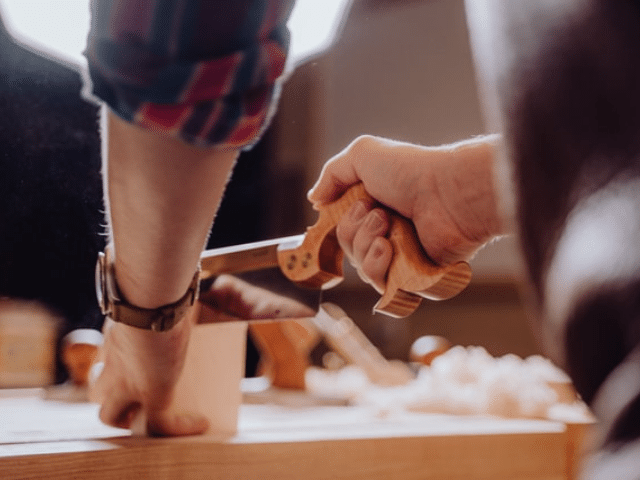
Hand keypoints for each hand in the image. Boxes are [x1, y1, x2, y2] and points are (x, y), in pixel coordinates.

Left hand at [89, 274, 313, 435]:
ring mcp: (129, 380)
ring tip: (154, 414)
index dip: (115, 368)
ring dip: (128, 416)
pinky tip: (200, 423)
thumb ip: (212, 290)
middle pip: (98, 390)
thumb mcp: (184, 288)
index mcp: (119, 335)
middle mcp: (115, 360)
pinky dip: (178, 429)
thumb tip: (256, 286)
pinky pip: (159, 425)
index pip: (107, 359)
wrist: (154, 292)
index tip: (136, 363)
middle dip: (112, 397)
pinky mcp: (151, 392)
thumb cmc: (164, 283)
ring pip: (109, 414)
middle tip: (134, 394)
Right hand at [308, 135, 503, 291]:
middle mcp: (388, 232)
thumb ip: (331, 174)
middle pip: (348, 249)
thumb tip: (314, 200)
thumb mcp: (361, 155)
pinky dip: (379, 267)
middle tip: (380, 212)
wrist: (448, 193)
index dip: (342, 221)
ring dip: (366, 246)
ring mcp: (403, 256)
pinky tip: (390, 248)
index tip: (356, 205)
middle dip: (356, 231)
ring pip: (362, 269)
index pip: (342, 227)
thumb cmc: (411, 170)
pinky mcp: (416, 277)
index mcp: (375, 207)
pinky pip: (383, 286)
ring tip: (388, 228)